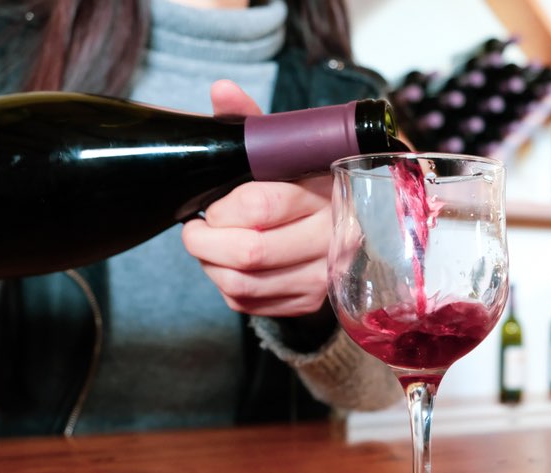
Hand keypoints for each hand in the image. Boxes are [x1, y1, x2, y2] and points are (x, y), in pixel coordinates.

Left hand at [181, 80, 332, 317]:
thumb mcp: (285, 149)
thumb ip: (252, 122)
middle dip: (205, 241)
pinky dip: (225, 286)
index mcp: (326, 193)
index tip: (214, 204)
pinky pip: (248, 304)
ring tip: (211, 245)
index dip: (223, 208)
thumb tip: (222, 90)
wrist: (353, 225)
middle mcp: (331, 240)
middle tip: (197, 228)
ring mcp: (322, 277)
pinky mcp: (308, 303)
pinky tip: (230, 266)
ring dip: (211, 266)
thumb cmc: (306, 182)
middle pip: (250, 252)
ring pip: (243, 285)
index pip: (262, 205)